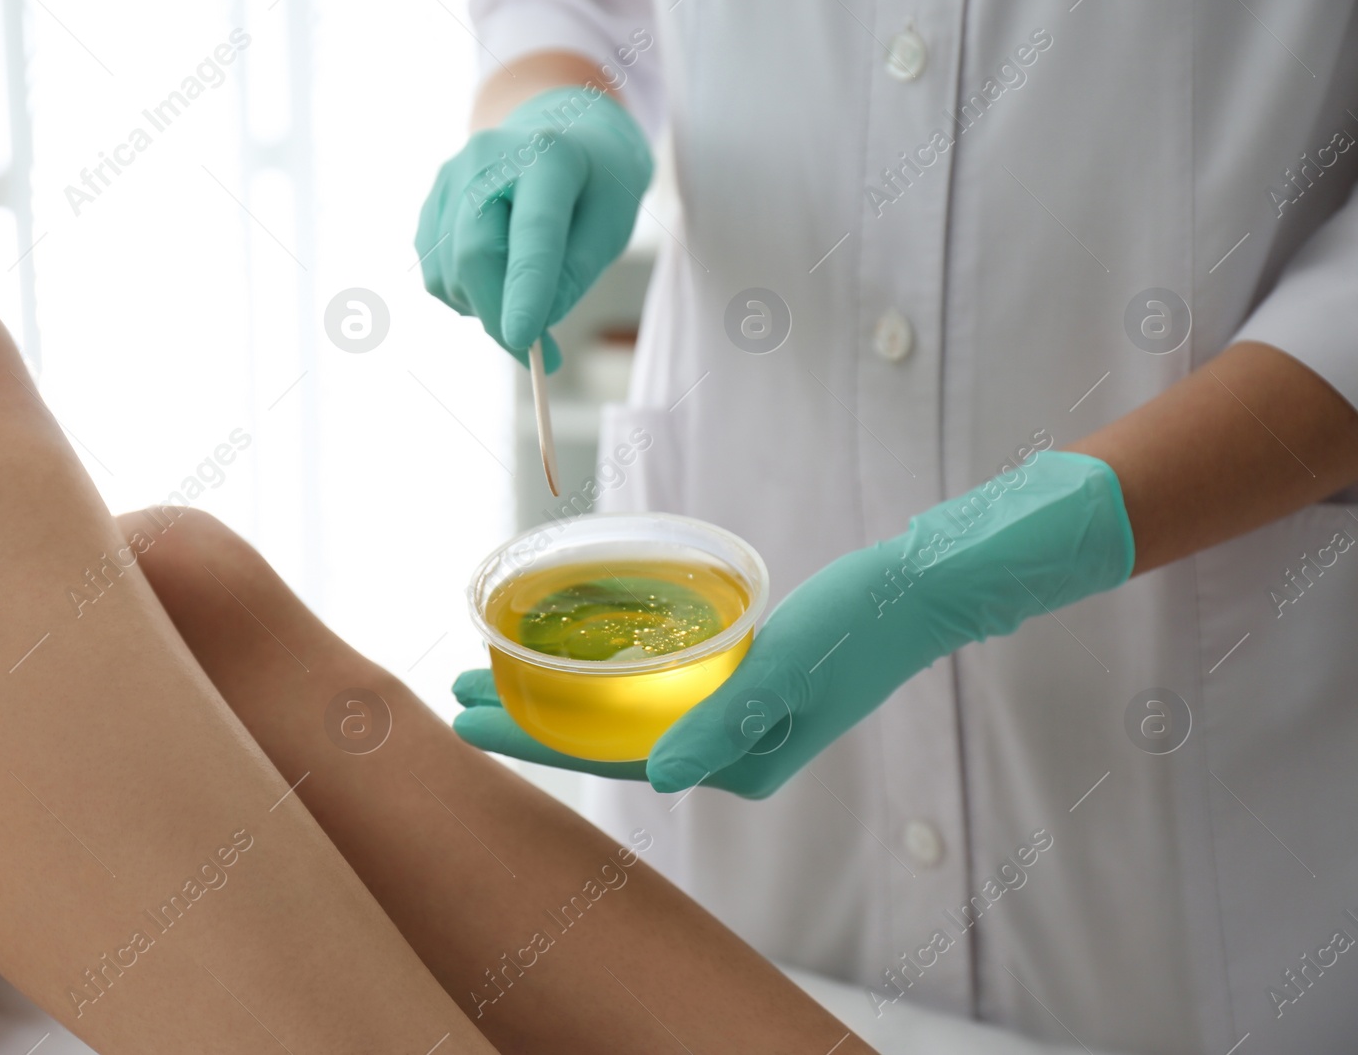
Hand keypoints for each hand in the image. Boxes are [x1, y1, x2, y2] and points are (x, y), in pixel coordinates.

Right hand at [414, 85, 651, 370]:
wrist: (560, 135)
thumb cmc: (595, 187)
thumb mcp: (610, 226)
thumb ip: (574, 275)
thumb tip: (528, 328)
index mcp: (547, 156)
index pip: (533, 231)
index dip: (526, 289)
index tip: (525, 341)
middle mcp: (486, 158)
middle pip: (474, 254)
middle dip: (498, 316)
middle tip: (537, 356)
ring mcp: (449, 178)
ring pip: (449, 272)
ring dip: (485, 308)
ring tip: (524, 293)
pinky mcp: (430, 204)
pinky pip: (436, 273)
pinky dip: (466, 295)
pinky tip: (497, 277)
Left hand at [453, 452, 1135, 797]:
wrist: (916, 594)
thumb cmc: (857, 628)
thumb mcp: (786, 673)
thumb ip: (722, 727)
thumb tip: (655, 780)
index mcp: (734, 764)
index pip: (612, 758)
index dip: (534, 739)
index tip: (466, 720)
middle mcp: (725, 752)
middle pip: (606, 736)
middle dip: (531, 717)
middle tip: (459, 692)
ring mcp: (732, 717)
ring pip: (625, 711)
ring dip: (562, 692)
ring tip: (499, 671)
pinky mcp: (739, 681)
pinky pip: (656, 686)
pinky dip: (609, 674)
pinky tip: (577, 653)